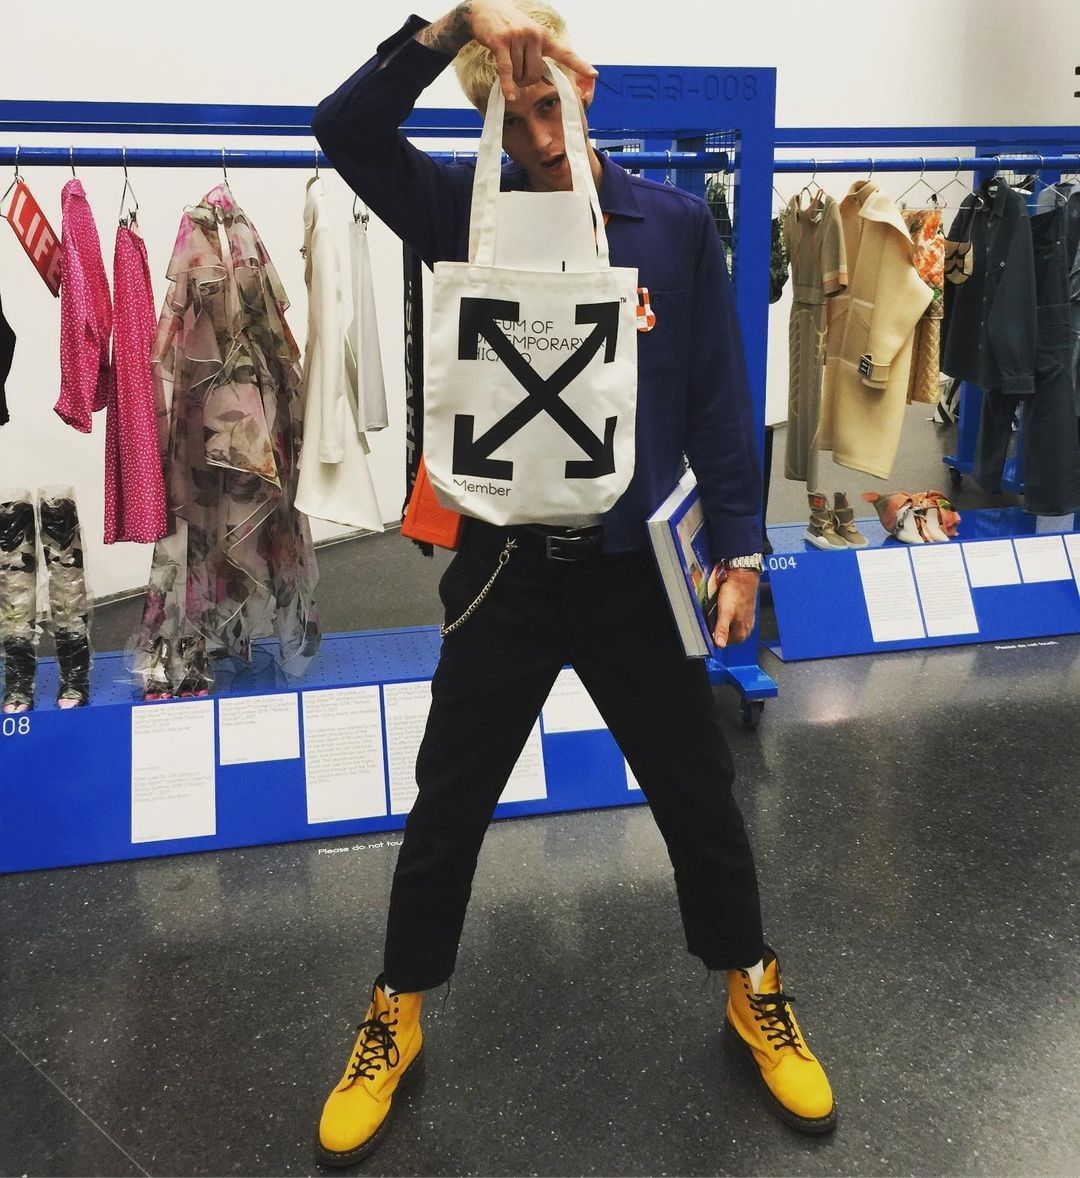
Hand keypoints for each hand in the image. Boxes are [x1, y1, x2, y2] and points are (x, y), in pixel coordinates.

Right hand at [421, 1, 596, 100]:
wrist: (483, 10)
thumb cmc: (509, 28)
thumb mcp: (528, 39)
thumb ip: (538, 57)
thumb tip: (548, 81)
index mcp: (543, 36)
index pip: (565, 52)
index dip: (580, 64)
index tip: (594, 74)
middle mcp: (534, 35)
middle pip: (536, 74)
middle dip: (526, 82)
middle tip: (517, 77)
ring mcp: (518, 37)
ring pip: (520, 74)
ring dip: (513, 79)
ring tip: (506, 69)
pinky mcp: (501, 42)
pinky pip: (507, 70)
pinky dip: (508, 84)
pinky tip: (509, 95)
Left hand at [712, 567, 758, 647]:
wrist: (743, 576)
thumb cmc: (735, 592)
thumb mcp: (725, 612)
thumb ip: (722, 629)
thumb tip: (719, 645)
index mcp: (742, 633)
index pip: (724, 643)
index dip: (714, 636)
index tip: (707, 627)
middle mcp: (746, 629)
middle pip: (727, 635)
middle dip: (718, 628)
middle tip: (710, 618)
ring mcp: (747, 620)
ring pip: (730, 626)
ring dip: (722, 621)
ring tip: (715, 612)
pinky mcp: (745, 611)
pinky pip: (733, 618)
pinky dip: (727, 615)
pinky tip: (723, 608)